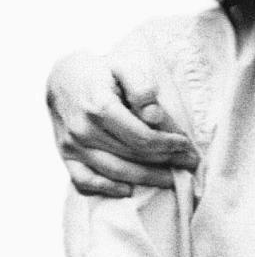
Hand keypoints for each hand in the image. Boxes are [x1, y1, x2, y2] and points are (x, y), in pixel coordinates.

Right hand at [46, 50, 198, 196]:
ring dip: (147, 178)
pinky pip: (84, 181)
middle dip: (167, 161)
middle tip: (190, 163)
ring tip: (172, 179)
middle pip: (133, 155)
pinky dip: (107, 189)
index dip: (168, 144)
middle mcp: (83, 129)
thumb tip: (154, 116)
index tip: (187, 144)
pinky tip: (129, 190)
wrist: (62, 78)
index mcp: (99, 106)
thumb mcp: (124, 66)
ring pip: (115, 172)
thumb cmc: (101, 72)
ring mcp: (72, 145)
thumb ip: (142, 87)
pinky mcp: (66, 155)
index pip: (141, 137)